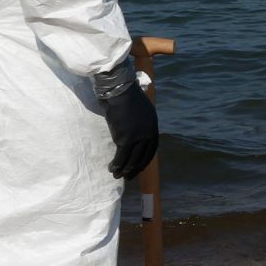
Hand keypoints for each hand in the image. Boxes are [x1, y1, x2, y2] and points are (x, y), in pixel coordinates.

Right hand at [93, 59, 159, 179]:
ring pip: (132, 159)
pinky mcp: (126, 138)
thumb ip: (140, 120)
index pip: (152, 149)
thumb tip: (134, 127)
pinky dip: (116, 164)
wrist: (119, 89)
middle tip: (128, 177)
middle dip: (135, 169)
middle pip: (143, 157)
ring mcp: (138, 137)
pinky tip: (112, 169)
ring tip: (117, 176)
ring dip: (124, 170)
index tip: (138, 167)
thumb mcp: (140, 108)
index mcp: (153, 126)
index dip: (145, 160)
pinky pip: (121, 156)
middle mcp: (148, 133)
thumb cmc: (126, 95)